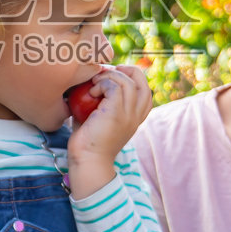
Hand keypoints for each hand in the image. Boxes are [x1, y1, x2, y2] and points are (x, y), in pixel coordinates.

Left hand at [65, 65, 151, 197]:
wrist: (87, 161)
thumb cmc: (88, 142)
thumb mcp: (97, 118)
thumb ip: (97, 103)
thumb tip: (85, 85)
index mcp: (135, 117)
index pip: (144, 90)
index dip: (131, 77)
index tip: (112, 76)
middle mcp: (136, 115)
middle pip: (142, 81)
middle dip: (126, 70)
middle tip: (106, 72)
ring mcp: (129, 114)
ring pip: (127, 81)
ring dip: (109, 76)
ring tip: (94, 83)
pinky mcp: (117, 113)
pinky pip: (115, 86)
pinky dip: (102, 83)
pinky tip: (91, 92)